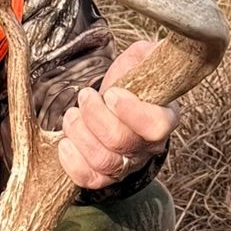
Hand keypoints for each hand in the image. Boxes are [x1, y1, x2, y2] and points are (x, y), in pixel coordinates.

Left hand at [56, 39, 179, 190]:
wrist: (116, 106)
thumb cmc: (130, 84)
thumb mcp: (142, 61)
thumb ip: (148, 54)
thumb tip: (150, 51)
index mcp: (165, 118)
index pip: (156, 126)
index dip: (132, 112)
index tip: (111, 93)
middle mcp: (148, 146)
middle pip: (122, 142)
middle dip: (95, 116)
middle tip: (85, 96)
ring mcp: (127, 164)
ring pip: (104, 161)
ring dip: (80, 134)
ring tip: (72, 115)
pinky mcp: (105, 175)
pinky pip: (89, 179)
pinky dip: (72, 163)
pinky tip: (65, 142)